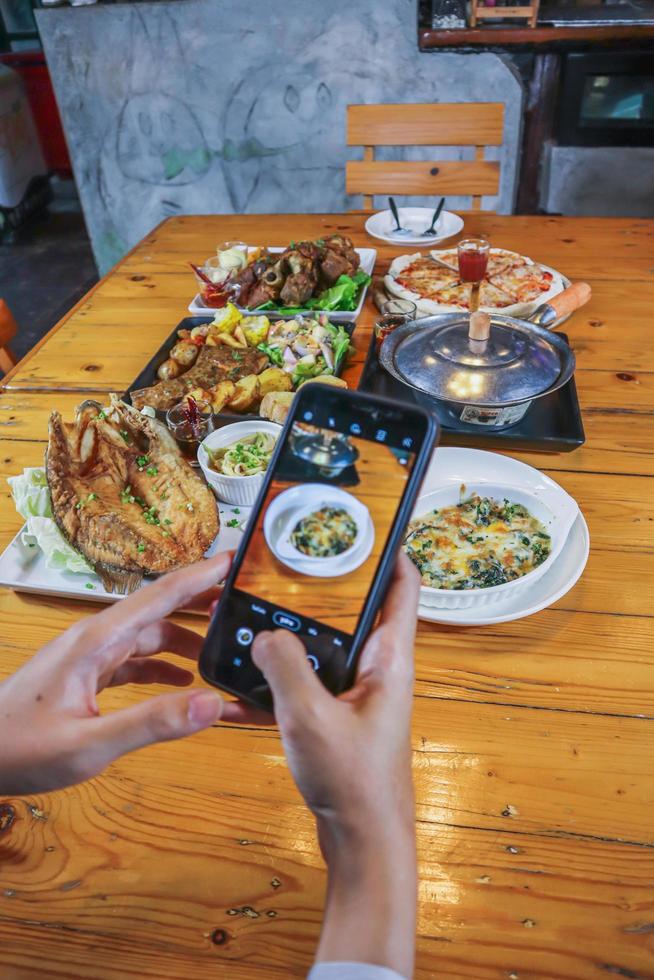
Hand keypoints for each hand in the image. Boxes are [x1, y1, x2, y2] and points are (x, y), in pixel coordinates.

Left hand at [0, 552, 231, 796]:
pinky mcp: (87, 678)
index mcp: (98, 641)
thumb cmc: (21, 748)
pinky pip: (135, 662)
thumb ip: (151, 723)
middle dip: (203, 604)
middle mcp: (97, 640)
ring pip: (150, 637)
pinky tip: (185, 682)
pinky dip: (164, 667)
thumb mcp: (90, 743)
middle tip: (247, 603)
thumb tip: (212, 703)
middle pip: (160, 611)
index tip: (235, 559)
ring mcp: (90, 658)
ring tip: (226, 650)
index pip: (159, 596)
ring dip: (187, 641)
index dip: (200, 575)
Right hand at [222, 553, 420, 975]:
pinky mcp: (337, 720)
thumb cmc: (355, 782)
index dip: (392, 552)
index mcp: (389, 660)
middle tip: (287, 570)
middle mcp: (378, 672)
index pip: (403, 589)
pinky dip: (278, 686)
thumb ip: (284, 668)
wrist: (363, 841)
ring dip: (291, 641)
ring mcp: (357, 696)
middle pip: (354, 615)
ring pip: (324, 651)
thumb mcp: (311, 717)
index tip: (371, 524)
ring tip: (252, 625)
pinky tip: (240, 692)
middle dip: (321, 593)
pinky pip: (306, 689)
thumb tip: (266, 636)